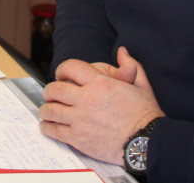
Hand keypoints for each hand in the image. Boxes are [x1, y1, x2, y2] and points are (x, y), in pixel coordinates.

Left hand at [39, 47, 163, 163]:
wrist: (147, 143)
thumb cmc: (146, 114)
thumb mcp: (141, 85)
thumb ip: (130, 65)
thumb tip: (122, 51)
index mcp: (100, 83)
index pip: (70, 68)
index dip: (62, 69)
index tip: (61, 75)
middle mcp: (87, 99)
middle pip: (55, 89)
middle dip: (49, 91)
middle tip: (50, 94)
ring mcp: (81, 119)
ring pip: (51, 110)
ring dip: (46, 109)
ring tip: (46, 110)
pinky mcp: (78, 139)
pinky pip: (54, 130)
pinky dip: (47, 127)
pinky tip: (47, 126)